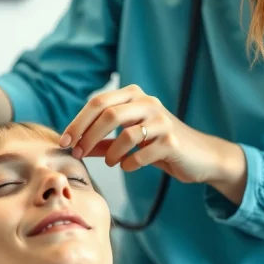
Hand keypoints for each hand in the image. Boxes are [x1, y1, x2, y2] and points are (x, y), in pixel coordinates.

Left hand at [60, 84, 245, 187]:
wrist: (199, 157)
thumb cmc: (159, 146)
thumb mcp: (128, 140)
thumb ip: (102, 141)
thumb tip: (73, 146)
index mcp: (134, 96)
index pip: (97, 102)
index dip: (77, 122)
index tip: (64, 141)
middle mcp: (148, 103)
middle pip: (108, 113)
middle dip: (86, 136)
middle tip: (77, 154)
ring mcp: (161, 121)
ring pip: (125, 133)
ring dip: (110, 153)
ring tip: (110, 162)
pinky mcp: (172, 141)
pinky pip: (142, 153)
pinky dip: (129, 163)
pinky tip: (127, 167)